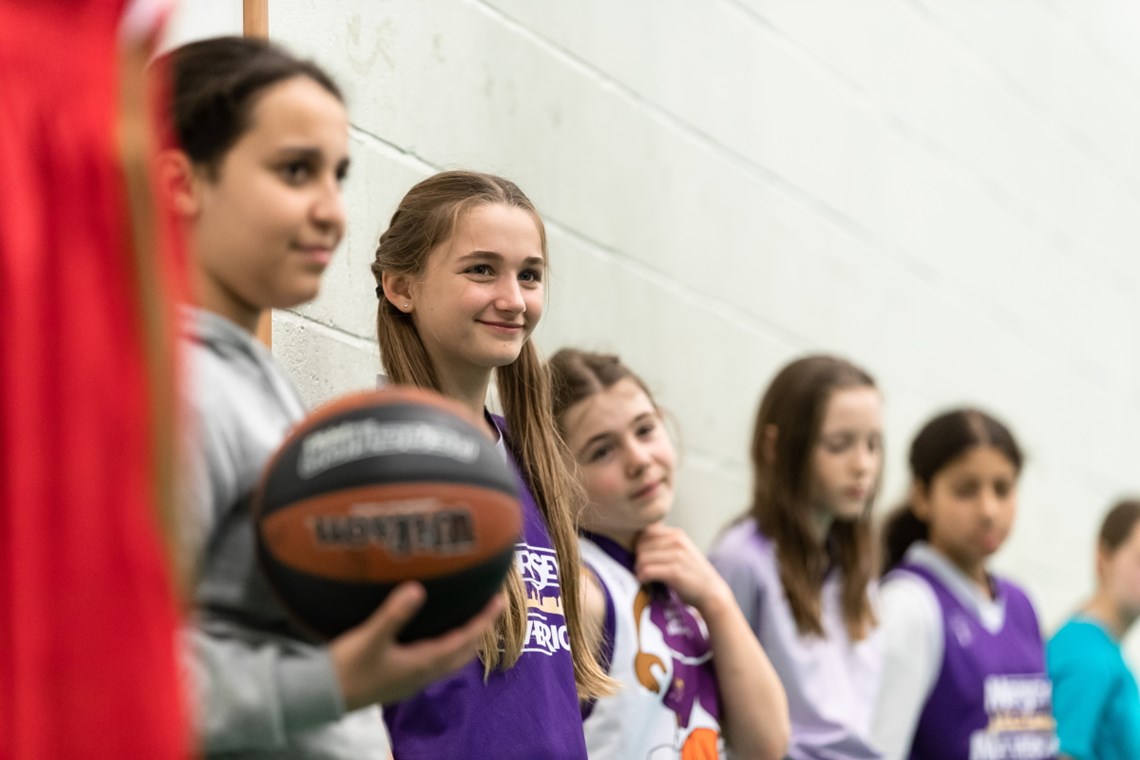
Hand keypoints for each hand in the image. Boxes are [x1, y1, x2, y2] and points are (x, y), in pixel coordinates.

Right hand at [329, 582, 502, 709]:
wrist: (324, 696)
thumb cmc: (348, 667)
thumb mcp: (370, 637)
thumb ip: (394, 613)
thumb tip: (417, 589)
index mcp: (424, 662)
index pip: (464, 639)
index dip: (483, 620)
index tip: (499, 600)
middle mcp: (424, 673)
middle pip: (463, 652)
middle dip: (479, 630)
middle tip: (489, 608)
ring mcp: (414, 680)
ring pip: (451, 659)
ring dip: (464, 640)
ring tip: (469, 620)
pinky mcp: (402, 680)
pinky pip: (437, 662)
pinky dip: (447, 647)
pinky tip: (436, 635)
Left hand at [634, 524, 731, 615]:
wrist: (711, 592)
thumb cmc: (691, 573)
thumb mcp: (681, 551)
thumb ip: (664, 543)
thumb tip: (636, 541)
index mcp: (677, 534)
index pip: (646, 532)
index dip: (639, 545)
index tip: (643, 557)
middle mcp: (677, 541)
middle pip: (641, 545)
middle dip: (637, 558)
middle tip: (641, 569)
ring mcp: (677, 555)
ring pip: (642, 558)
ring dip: (639, 569)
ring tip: (643, 576)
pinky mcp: (674, 571)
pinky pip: (647, 571)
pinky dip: (642, 577)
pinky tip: (646, 581)